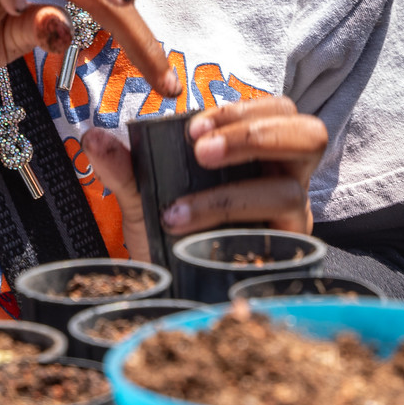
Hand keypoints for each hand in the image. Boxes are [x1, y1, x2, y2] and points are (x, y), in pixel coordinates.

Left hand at [83, 96, 327, 259]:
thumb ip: (123, 167)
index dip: (241, 110)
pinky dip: (229, 231)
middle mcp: (286, 179)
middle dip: (255, 135)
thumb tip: (93, 138)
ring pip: (291, 190)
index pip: (279, 110)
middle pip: (311, 135)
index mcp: (262, 151)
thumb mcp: (142, 198)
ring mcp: (293, 219)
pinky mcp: (289, 256)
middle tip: (202, 151)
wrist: (168, 294)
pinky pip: (278, 239)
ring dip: (231, 194)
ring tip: (180, 209)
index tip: (192, 127)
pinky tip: (187, 234)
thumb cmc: (169, 236)